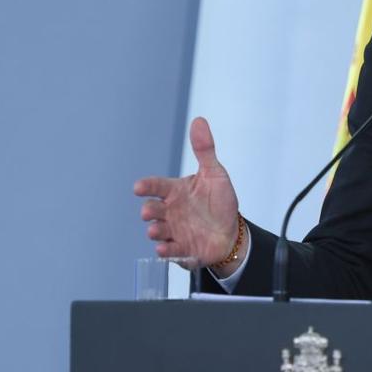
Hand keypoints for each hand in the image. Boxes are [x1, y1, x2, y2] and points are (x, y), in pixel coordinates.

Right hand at [133, 117, 242, 270]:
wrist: (231, 231)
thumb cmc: (219, 201)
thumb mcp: (215, 174)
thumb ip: (204, 149)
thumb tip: (199, 120)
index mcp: (175, 192)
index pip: (156, 186)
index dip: (147, 186)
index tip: (139, 187)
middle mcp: (170, 211)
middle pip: (152, 210)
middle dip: (149, 211)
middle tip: (150, 211)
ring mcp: (174, 231)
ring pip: (158, 231)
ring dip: (155, 231)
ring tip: (156, 230)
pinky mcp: (181, 249)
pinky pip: (170, 251)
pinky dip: (166, 251)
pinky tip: (164, 249)